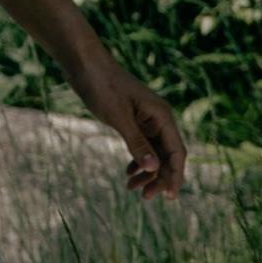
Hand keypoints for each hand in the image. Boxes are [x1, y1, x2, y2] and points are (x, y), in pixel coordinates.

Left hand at [64, 55, 186, 200]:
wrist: (85, 64)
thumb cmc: (102, 86)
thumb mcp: (118, 117)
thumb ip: (137, 143)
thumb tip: (155, 169)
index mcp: (161, 115)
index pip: (176, 152)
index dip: (175, 175)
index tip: (169, 198)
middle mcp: (158, 118)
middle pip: (167, 155)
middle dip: (159, 178)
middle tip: (146, 198)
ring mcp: (146, 119)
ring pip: (154, 152)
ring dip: (147, 172)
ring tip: (132, 189)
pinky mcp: (133, 119)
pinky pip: (142, 145)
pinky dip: (137, 161)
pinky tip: (128, 174)